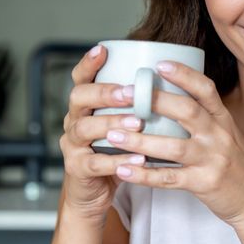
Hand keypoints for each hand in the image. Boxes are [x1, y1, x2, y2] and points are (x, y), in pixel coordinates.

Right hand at [58, 44, 147, 223]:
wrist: (94, 193)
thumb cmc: (114, 152)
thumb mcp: (120, 125)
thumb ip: (134, 105)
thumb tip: (171, 77)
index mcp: (85, 106)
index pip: (81, 78)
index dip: (88, 64)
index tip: (103, 50)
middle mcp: (74, 121)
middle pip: (78, 98)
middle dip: (104, 93)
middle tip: (129, 93)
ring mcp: (72, 145)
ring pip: (84, 129)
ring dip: (111, 123)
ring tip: (136, 122)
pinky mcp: (77, 170)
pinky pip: (94, 163)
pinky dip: (116, 161)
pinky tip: (138, 160)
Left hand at [106, 61, 243, 227]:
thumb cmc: (234, 163)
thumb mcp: (225, 133)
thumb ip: (203, 116)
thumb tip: (167, 95)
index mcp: (222, 119)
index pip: (205, 89)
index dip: (184, 75)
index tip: (159, 64)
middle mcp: (219, 135)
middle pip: (187, 111)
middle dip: (154, 101)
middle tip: (124, 94)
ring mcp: (213, 160)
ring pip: (174, 147)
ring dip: (141, 140)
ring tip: (113, 134)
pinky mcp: (204, 184)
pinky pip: (170, 178)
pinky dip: (144, 174)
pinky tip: (123, 170)